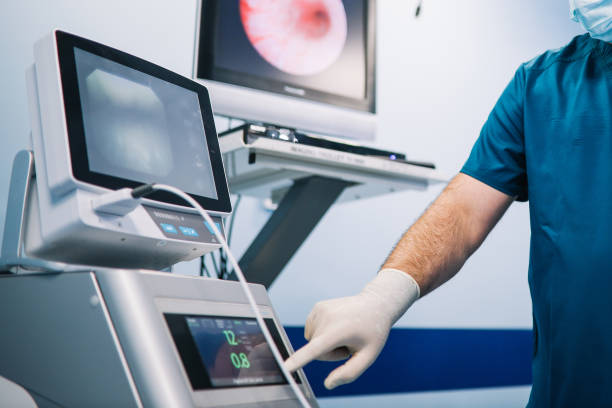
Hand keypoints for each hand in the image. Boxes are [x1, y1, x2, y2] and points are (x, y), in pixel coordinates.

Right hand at [284, 269, 419, 389]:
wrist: (375, 304)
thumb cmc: (373, 332)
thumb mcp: (368, 356)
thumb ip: (349, 373)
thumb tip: (328, 384)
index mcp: (339, 331)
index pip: (315, 349)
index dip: (298, 360)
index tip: (285, 367)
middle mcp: (326, 318)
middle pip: (316, 350)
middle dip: (330, 353)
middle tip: (348, 343)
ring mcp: (320, 310)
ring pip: (312, 340)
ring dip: (326, 341)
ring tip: (344, 332)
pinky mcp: (317, 306)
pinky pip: (312, 330)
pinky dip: (322, 332)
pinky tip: (337, 324)